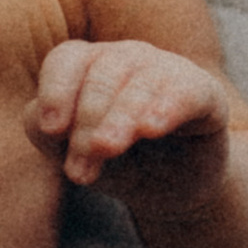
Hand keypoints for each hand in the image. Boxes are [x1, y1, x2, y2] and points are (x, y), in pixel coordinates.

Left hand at [29, 37, 230, 197]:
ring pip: (139, 83)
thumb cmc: (117, 162)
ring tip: (106, 149)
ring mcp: (167, 70)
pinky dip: (166, 107)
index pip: (66, 60)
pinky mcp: (204, 93)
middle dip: (86, 123)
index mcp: (89, 65)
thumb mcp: (75, 154)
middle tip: (78, 172)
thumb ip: (47, 135)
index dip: (56, 91)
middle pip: (101, 75)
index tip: (51, 130)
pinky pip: (185, 92)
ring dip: (119, 118)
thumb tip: (44, 122)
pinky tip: (151, 128)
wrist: (173, 189)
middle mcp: (127, 58)